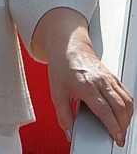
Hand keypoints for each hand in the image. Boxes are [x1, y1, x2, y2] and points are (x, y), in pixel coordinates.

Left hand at [35, 8, 133, 146]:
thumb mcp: (56, 93)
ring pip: (126, 101)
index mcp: (86, 86)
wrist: (68, 48)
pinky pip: (126, 93)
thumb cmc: (61, 68)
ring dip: (127, 117)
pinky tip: (124, 115)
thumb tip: (69, 133)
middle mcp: (100, 82)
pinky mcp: (113, 77)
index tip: (117, 138)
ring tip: (121, 128)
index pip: (105, 110)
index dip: (113, 126)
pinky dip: (129, 107)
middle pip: (120, 107)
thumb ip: (63, 115)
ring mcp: (109, 79)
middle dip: (123, 125)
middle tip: (119, 138)